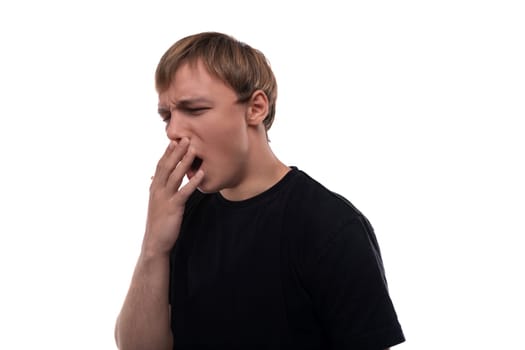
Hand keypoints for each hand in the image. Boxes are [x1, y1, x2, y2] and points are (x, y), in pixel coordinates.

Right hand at [142, 138, 203, 255]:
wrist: (155, 242)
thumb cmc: (160, 222)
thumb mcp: (158, 202)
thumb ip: (161, 189)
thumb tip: (162, 179)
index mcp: (154, 187)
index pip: (161, 165)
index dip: (168, 152)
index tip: (175, 139)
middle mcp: (157, 190)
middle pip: (167, 166)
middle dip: (177, 151)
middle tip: (186, 137)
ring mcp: (164, 198)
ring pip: (175, 176)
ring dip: (185, 162)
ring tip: (194, 150)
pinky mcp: (173, 208)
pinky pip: (184, 192)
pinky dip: (193, 182)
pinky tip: (201, 174)